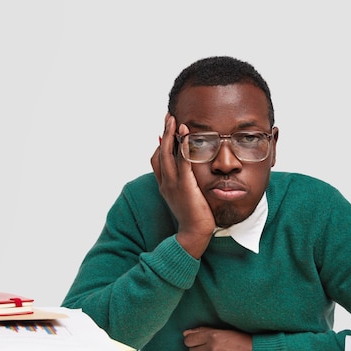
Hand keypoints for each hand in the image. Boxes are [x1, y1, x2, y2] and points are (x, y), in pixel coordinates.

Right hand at [150, 113, 214, 258]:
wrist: (194, 233)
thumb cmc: (194, 217)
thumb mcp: (185, 198)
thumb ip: (183, 184)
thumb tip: (187, 174)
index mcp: (164, 185)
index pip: (156, 160)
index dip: (160, 145)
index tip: (165, 131)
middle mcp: (165, 183)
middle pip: (159, 152)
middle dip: (164, 132)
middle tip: (168, 116)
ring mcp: (173, 184)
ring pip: (166, 154)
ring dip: (170, 134)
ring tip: (174, 120)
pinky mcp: (184, 186)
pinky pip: (182, 161)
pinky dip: (183, 146)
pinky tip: (187, 134)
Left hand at [183, 327, 251, 350]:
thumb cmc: (243, 342)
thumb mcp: (224, 331)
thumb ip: (204, 331)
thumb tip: (189, 333)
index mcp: (213, 337)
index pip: (189, 339)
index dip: (190, 338)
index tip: (193, 338)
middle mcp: (211, 349)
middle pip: (191, 350)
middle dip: (196, 347)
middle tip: (205, 345)